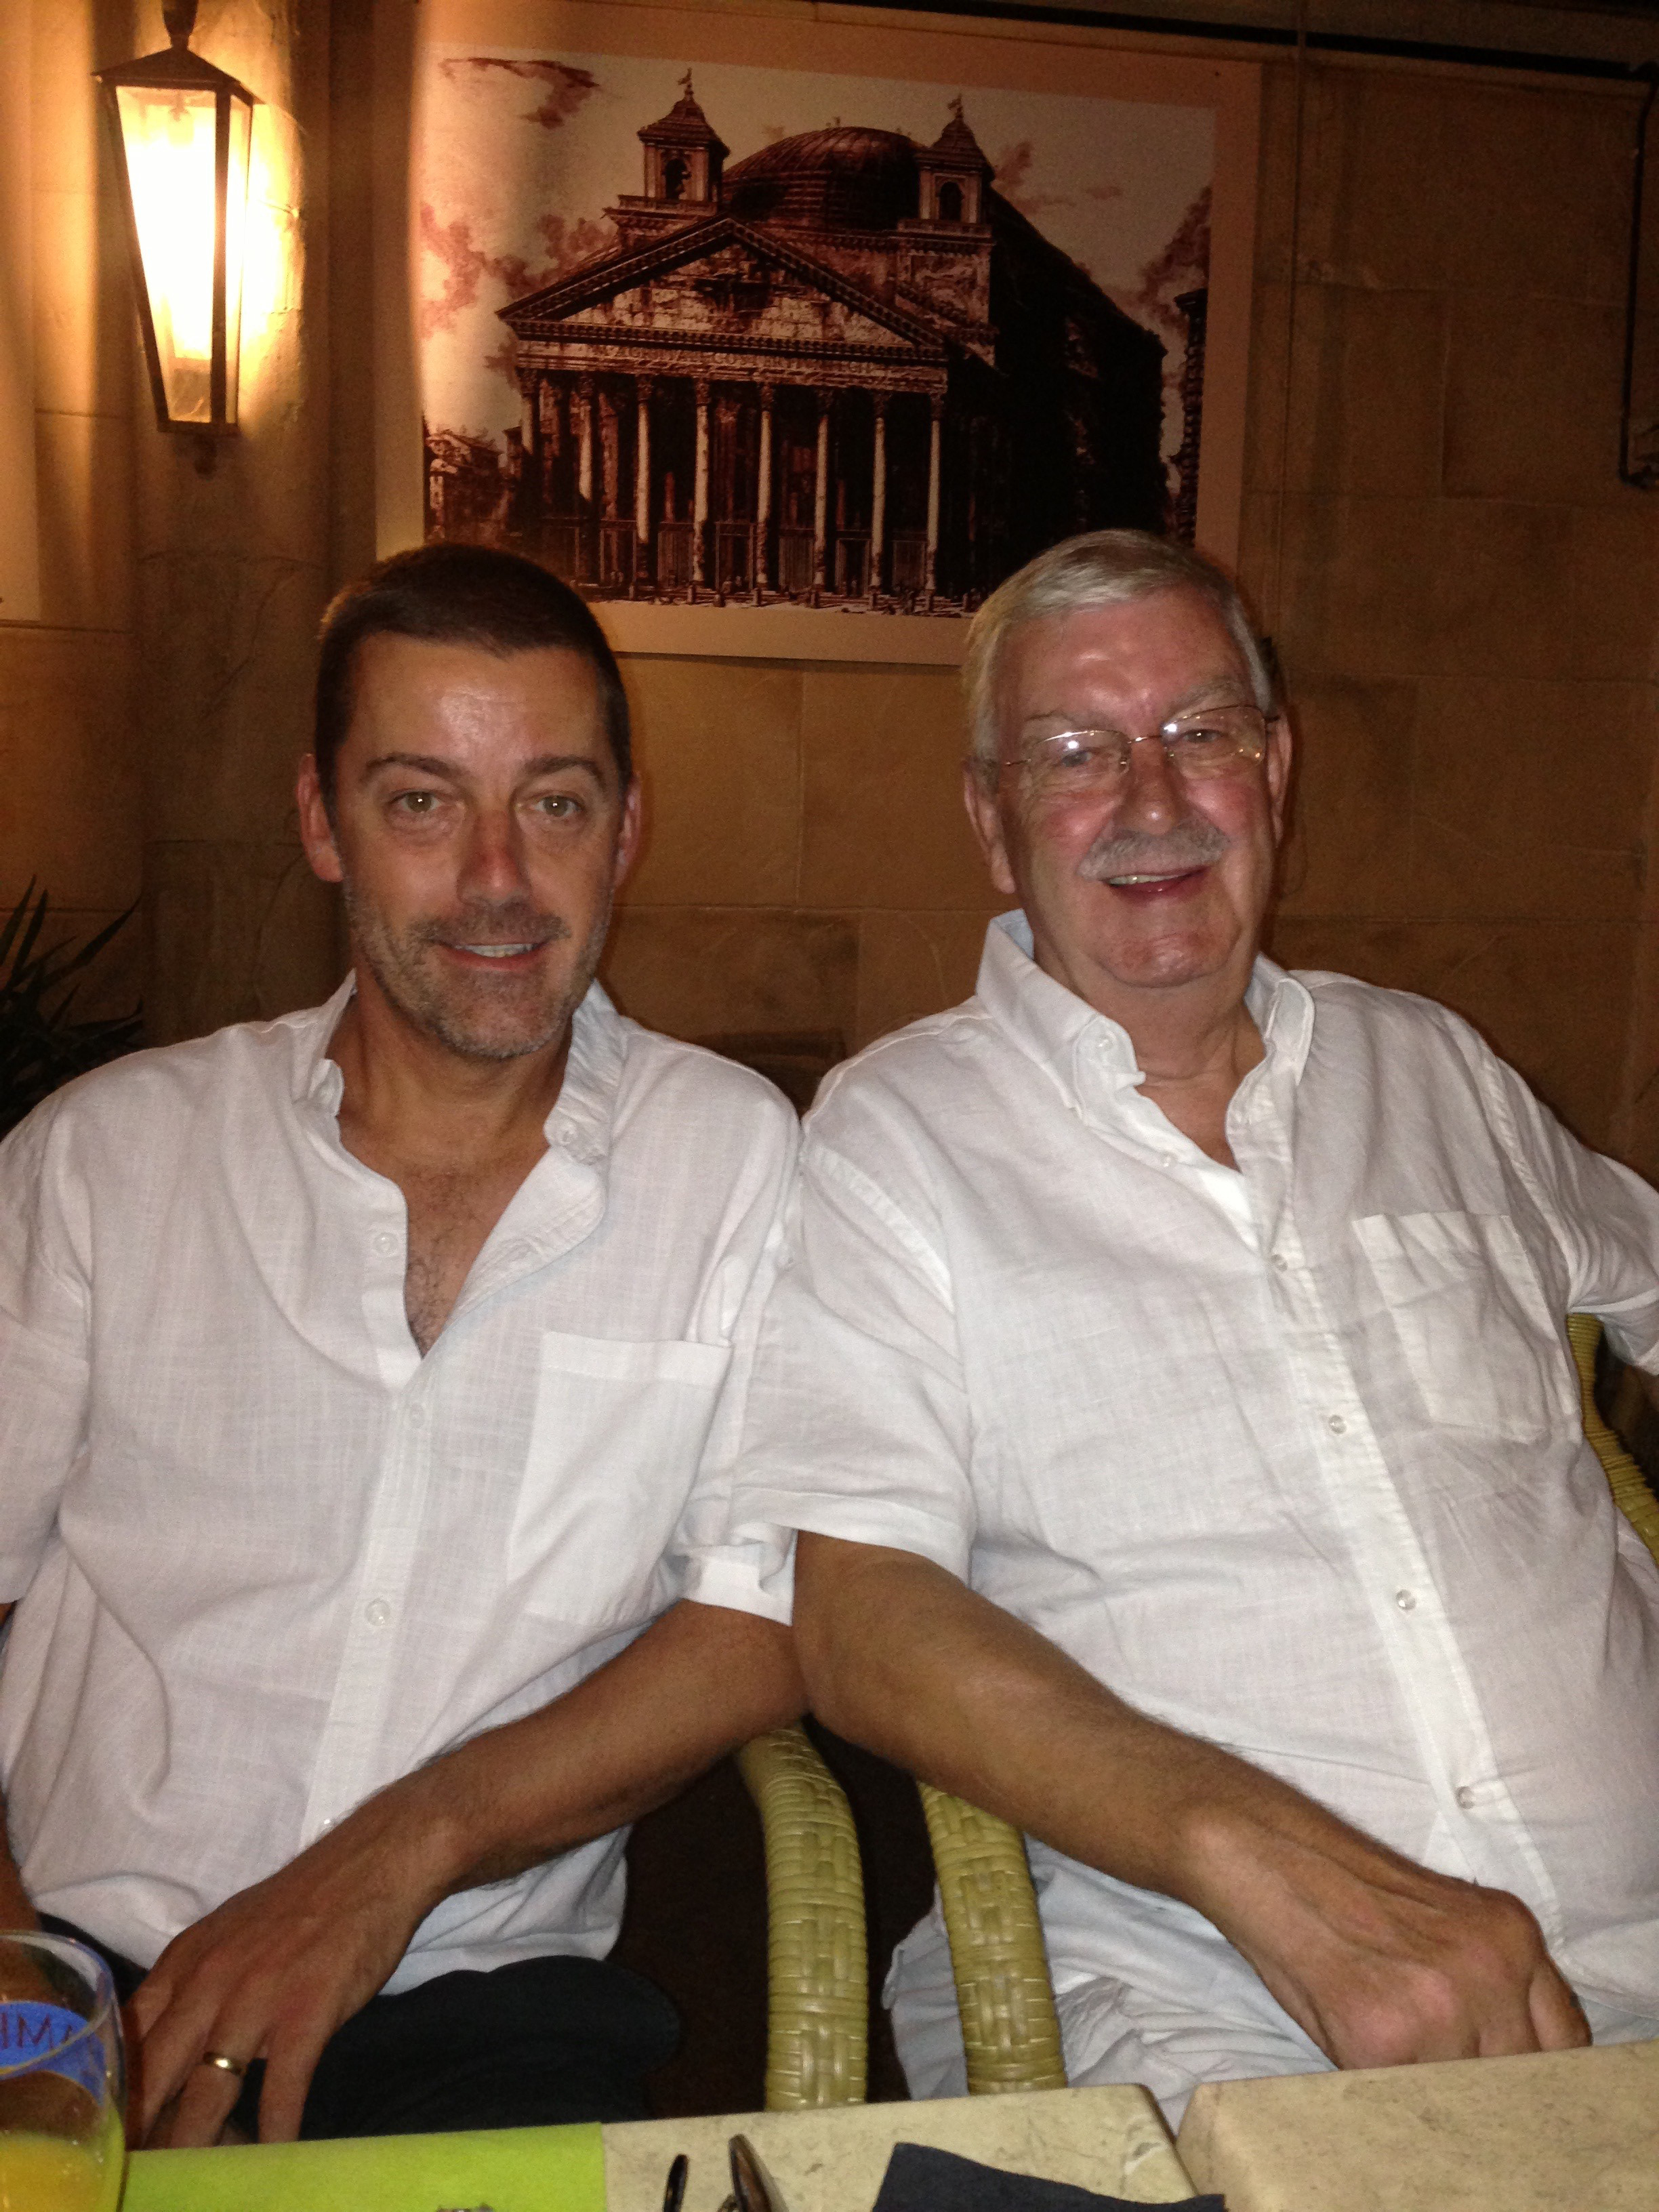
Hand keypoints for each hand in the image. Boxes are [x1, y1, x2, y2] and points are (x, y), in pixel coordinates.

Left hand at [126, 1794, 445, 2146]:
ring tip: (199, 2184)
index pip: (128, 2042)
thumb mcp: (226, 1936)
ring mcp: (256, 1998)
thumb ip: (192, 1988)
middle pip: (156, 2079)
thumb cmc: (301, 1904)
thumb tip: (166, 2049)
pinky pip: (281, 2089)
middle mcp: (208, 1983)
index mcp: (184, 1964)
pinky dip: (275, 2132)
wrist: (372, 1863)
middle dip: (143, 2135)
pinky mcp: (306, 2010)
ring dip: (200, 2147)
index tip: (112, 2135)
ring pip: (208, 2093)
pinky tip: (276, 2157)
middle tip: (142, 2174)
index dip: (115, 2095)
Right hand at [1195, 1811, 1590, 2069]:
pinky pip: (1402, 2096)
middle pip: (1519, 2076)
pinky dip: (1378, 2081)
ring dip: (1426, 2082)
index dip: (1536, 2070)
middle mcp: (1490, 1970)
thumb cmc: (1347, 1885)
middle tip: (1431, 2059)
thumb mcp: (1451, 1917)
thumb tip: (1521, 2059)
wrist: (1270, 1856)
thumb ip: (1497, 1980)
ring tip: (1385, 2040)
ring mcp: (1440, 2009)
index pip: (1567, 2043)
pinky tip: (1352, 2036)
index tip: (1506, 2077)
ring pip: (1463, 2094)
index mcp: (1512, 1935)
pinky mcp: (1385, 2042)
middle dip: (1477, 2078)